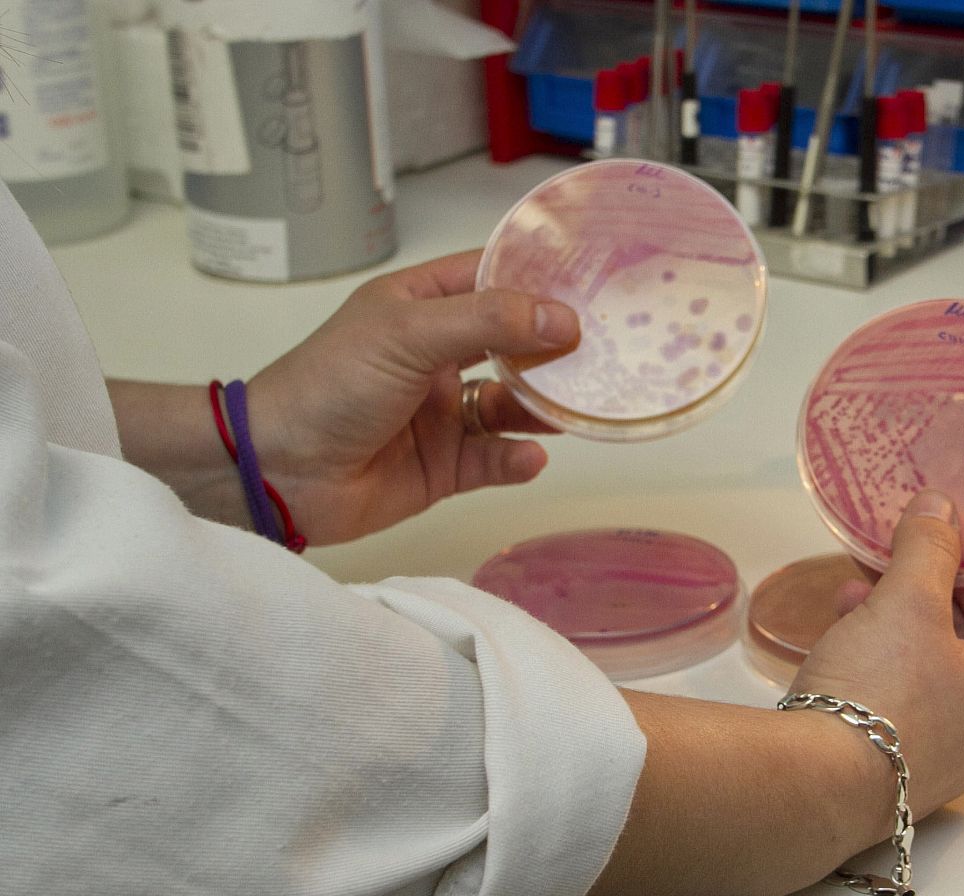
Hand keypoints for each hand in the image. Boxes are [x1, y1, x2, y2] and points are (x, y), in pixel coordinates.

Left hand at [246, 251, 578, 544]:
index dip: (539, 279)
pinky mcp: (444, 466)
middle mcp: (436, 356)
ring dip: (544, 407)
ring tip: (579, 407)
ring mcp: (442, 413)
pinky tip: (531, 456)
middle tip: (610, 349)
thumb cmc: (329, 385)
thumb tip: (563, 319)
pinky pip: (495, 459)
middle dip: (556, 348)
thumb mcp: (409, 334)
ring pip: (512, 405)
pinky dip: (517, 458)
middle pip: (513, 344)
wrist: (277, 472)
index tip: (595, 281)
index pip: (491, 279)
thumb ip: (489, 322)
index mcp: (420, 307)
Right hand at [792, 490, 963, 821]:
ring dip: (895, 628)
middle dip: (923, 594)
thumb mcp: (906, 601)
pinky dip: (880, 670)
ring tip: (850, 599)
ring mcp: (950, 762)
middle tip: (886, 564)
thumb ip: (929, 548)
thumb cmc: (879, 690)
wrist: (818, 784)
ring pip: (931, 673)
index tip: (936, 540)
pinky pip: (904, 707)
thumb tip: (942, 508)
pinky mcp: (904, 777)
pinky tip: (841, 647)